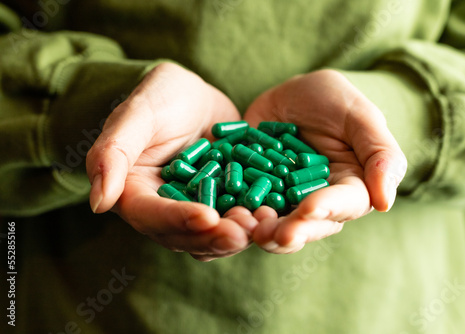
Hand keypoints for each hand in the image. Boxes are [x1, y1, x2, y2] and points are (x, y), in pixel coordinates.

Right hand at [86, 63, 257, 260]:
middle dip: (213, 237)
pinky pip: (237, 219)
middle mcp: (164, 208)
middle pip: (184, 235)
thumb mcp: (137, 114)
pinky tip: (274, 213)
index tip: (206, 217)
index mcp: (135, 192)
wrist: (193, 96)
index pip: (151, 215)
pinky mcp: (223, 203)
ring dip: (236, 236)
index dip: (177, 220)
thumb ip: (113, 152)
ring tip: (261, 224)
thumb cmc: (160, 97)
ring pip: (213, 236)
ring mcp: (196, 209)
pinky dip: (253, 221)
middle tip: (242, 232)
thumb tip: (98, 203)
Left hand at [245, 69, 406, 253]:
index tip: (310, 209)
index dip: (329, 208)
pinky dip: (235, 214)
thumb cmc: (334, 102)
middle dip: (291, 232)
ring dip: (261, 231)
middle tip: (272, 234)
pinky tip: (224, 213)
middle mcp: (318, 202)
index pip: (345, 205)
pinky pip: (245, 208)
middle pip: (308, 225)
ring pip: (275, 225)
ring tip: (246, 226)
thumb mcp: (360, 116)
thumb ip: (380, 154)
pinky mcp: (255, 194)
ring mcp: (284, 202)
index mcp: (349, 188)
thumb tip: (386, 201)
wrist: (293, 95)